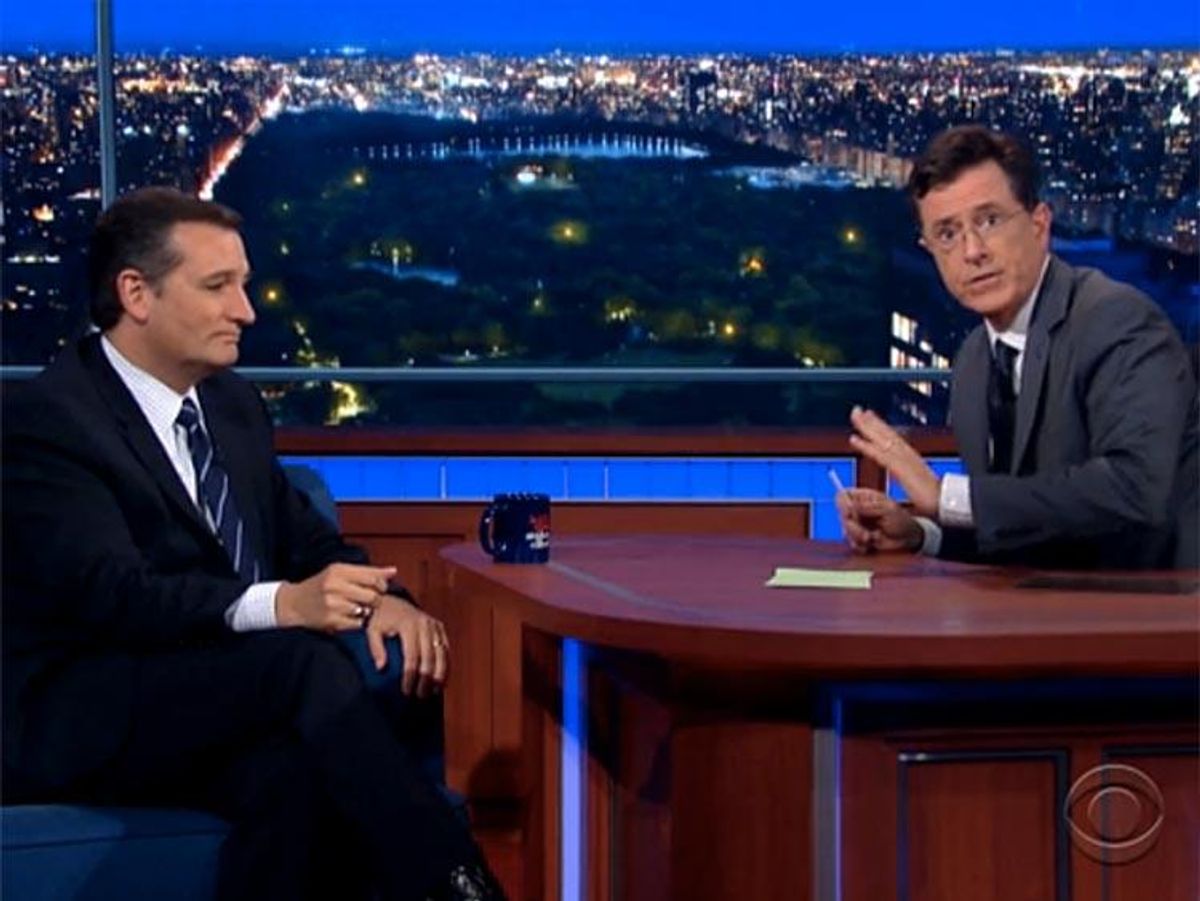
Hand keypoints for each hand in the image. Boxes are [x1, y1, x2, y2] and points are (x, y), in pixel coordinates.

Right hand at [276, 563, 394, 631]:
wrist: (294, 603)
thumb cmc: (322, 586)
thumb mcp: (341, 572)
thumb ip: (368, 572)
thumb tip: (393, 571)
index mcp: (339, 570)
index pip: (373, 578)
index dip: (381, 586)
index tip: (378, 589)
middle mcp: (334, 585)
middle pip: (373, 596)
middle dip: (375, 600)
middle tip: (367, 601)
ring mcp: (331, 604)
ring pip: (365, 610)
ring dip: (365, 612)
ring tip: (355, 608)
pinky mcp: (330, 620)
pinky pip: (356, 624)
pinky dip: (356, 622)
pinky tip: (347, 617)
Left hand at [366, 595, 449, 696]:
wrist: (391, 601)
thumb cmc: (380, 618)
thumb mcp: (372, 630)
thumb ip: (375, 648)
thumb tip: (381, 668)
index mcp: (408, 625)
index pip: (412, 655)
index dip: (410, 674)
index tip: (406, 690)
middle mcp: (424, 624)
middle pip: (429, 656)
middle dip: (426, 678)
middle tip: (420, 695)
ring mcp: (434, 625)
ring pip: (442, 653)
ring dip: (439, 674)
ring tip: (433, 691)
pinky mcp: (439, 627)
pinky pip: (446, 648)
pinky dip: (446, 665)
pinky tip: (442, 680)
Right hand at [835, 487, 922, 553]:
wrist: (908, 539)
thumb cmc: (902, 520)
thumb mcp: (888, 510)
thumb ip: (868, 507)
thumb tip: (851, 505)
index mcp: (864, 497)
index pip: (843, 495)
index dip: (842, 504)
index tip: (849, 514)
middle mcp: (858, 510)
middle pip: (842, 515)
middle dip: (853, 527)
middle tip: (866, 534)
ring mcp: (857, 524)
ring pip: (845, 530)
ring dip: (857, 538)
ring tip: (871, 539)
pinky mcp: (858, 538)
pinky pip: (851, 542)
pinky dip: (859, 546)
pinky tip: (870, 546)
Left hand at [848, 406, 940, 516]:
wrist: (952, 505)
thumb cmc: (942, 502)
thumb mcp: (924, 491)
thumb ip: (916, 485)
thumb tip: (916, 488)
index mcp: (914, 461)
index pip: (895, 441)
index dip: (882, 429)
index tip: (871, 418)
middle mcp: (910, 457)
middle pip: (888, 434)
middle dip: (872, 422)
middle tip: (858, 410)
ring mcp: (906, 461)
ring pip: (883, 439)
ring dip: (867, 427)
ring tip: (855, 415)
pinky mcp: (902, 469)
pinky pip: (880, 455)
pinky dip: (867, 447)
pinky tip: (854, 440)